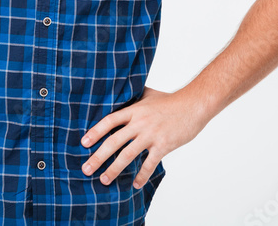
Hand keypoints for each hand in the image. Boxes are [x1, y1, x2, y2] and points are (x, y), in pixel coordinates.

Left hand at [80, 87, 210, 189]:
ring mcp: (151, 135)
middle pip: (114, 141)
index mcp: (134, 110)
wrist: (194, 105)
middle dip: (98, 156)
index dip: (95, 132)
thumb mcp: (148, 95)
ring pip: (128, 155)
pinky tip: (135, 184)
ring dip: (114, 169)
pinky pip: (149, 164)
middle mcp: (140, 123)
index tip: (83, 143)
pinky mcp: (163, 145)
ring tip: (104, 180)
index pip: (109, 121)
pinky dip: (142, 175)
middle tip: (86, 169)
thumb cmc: (171, 100)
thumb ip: (134, 98)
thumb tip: (120, 94)